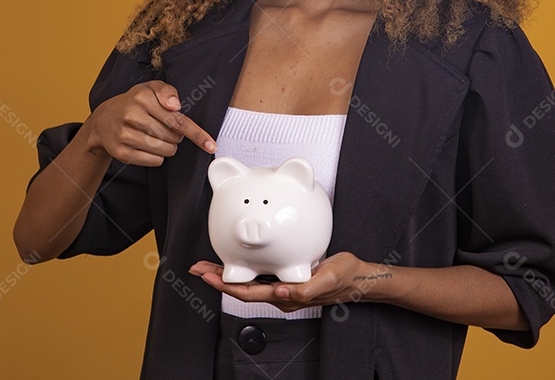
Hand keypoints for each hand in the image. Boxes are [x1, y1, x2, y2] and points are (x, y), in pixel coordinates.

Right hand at [83, 80, 215, 165]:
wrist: (103, 120)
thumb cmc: (134, 103)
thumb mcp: (149, 88)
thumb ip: (167, 91)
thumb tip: (176, 105)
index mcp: (143, 97)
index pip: (178, 119)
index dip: (196, 134)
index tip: (211, 145)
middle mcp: (132, 116)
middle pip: (173, 137)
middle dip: (176, 137)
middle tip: (165, 129)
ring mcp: (126, 135)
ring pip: (165, 151)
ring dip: (168, 148)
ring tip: (157, 137)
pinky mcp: (122, 153)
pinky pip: (154, 161)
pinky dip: (157, 157)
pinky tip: (147, 146)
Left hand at [189, 252, 368, 313]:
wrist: (356, 277)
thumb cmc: (343, 278)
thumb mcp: (328, 279)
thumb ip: (304, 290)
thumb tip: (280, 293)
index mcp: (286, 296)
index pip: (248, 293)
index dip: (226, 286)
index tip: (208, 277)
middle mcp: (280, 293)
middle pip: (242, 289)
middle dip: (218, 279)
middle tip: (198, 268)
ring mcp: (282, 287)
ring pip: (248, 282)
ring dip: (228, 273)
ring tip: (209, 264)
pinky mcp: (286, 277)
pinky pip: (259, 275)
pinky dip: (244, 268)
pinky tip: (239, 260)